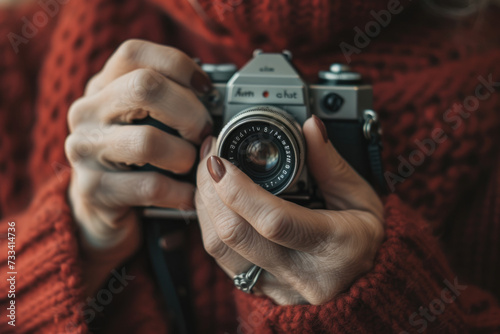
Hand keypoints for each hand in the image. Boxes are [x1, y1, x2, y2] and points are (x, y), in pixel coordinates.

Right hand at [65, 39, 211, 292]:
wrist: (103, 210)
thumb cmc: (137, 160)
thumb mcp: (150, 123)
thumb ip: (174, 104)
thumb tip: (221, 102)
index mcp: (103, 86)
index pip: (135, 54)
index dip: (180, 66)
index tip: (208, 90)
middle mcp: (87, 111)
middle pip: (145, 87)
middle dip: (190, 112)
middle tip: (205, 132)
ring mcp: (84, 150)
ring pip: (148, 141)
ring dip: (185, 156)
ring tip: (192, 167)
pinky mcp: (93, 189)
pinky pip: (151, 186)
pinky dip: (180, 192)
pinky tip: (189, 195)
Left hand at [196, 116, 383, 304]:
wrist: (361, 284)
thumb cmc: (363, 239)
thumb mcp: (361, 199)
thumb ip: (332, 164)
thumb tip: (310, 127)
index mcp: (335, 248)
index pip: (275, 221)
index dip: (240, 190)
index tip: (221, 160)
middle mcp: (302, 275)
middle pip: (236, 234)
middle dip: (212, 190)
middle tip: (210, 155)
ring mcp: (276, 285)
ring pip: (219, 248)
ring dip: (205, 205)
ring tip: (207, 173)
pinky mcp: (258, 288)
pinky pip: (220, 257)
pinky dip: (210, 223)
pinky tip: (214, 199)